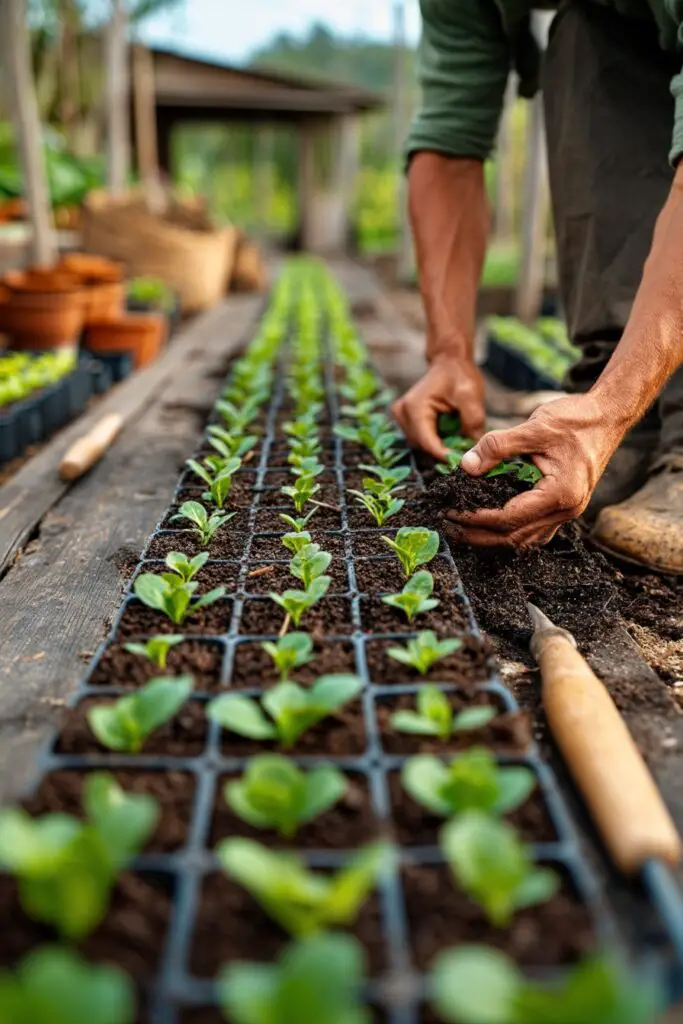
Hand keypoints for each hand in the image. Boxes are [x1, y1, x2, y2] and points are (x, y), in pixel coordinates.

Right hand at [392, 354, 485, 460]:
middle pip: (423, 446)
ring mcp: (402, 418)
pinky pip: (422, 439)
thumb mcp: (471, 396)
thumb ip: (472, 422)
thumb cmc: (459, 376)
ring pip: (422, 445)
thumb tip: (474, 449)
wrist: (450, 362)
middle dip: (444, 451)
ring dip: (440, 445)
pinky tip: (450, 431)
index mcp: (415, 408)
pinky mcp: (406, 421)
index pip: (427, 442)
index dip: (445, 456)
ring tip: (459, 437)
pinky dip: (437, 439)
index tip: (464, 462)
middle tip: (466, 451)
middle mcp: (403, 414)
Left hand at [445, 393, 624, 547]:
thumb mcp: (534, 427)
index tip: (452, 510)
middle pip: (515, 537)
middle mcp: (566, 510)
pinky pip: (535, 530)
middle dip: (479, 535)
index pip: (510, 518)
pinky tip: (492, 523)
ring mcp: (568, 512)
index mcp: (560, 494)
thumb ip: (497, 446)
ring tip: (465, 528)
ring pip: (525, 539)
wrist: (608, 416)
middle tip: (450, 526)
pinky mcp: (565, 507)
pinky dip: (511, 531)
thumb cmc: (576, 419)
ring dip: (493, 537)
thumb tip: (465, 466)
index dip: (477, 518)